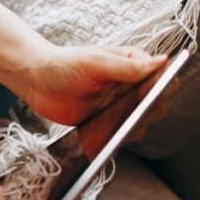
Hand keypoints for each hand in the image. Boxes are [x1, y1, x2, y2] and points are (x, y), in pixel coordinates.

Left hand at [15, 44, 167, 125]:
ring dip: (131, 127)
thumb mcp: (96, 62)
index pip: (162, 77)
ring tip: (115, 126)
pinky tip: (103, 137)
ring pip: (140, 123)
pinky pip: (119, 135)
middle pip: (156, 104)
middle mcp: (130, 87)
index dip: (163, 87)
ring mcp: (119, 106)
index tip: (150, 94)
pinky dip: (115, 139)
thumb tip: (163, 61)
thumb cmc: (65, 64)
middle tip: (132, 113)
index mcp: (133, 66)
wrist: (36, 82)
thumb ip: (127, 66)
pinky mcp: (106, 123)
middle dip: (148, 111)